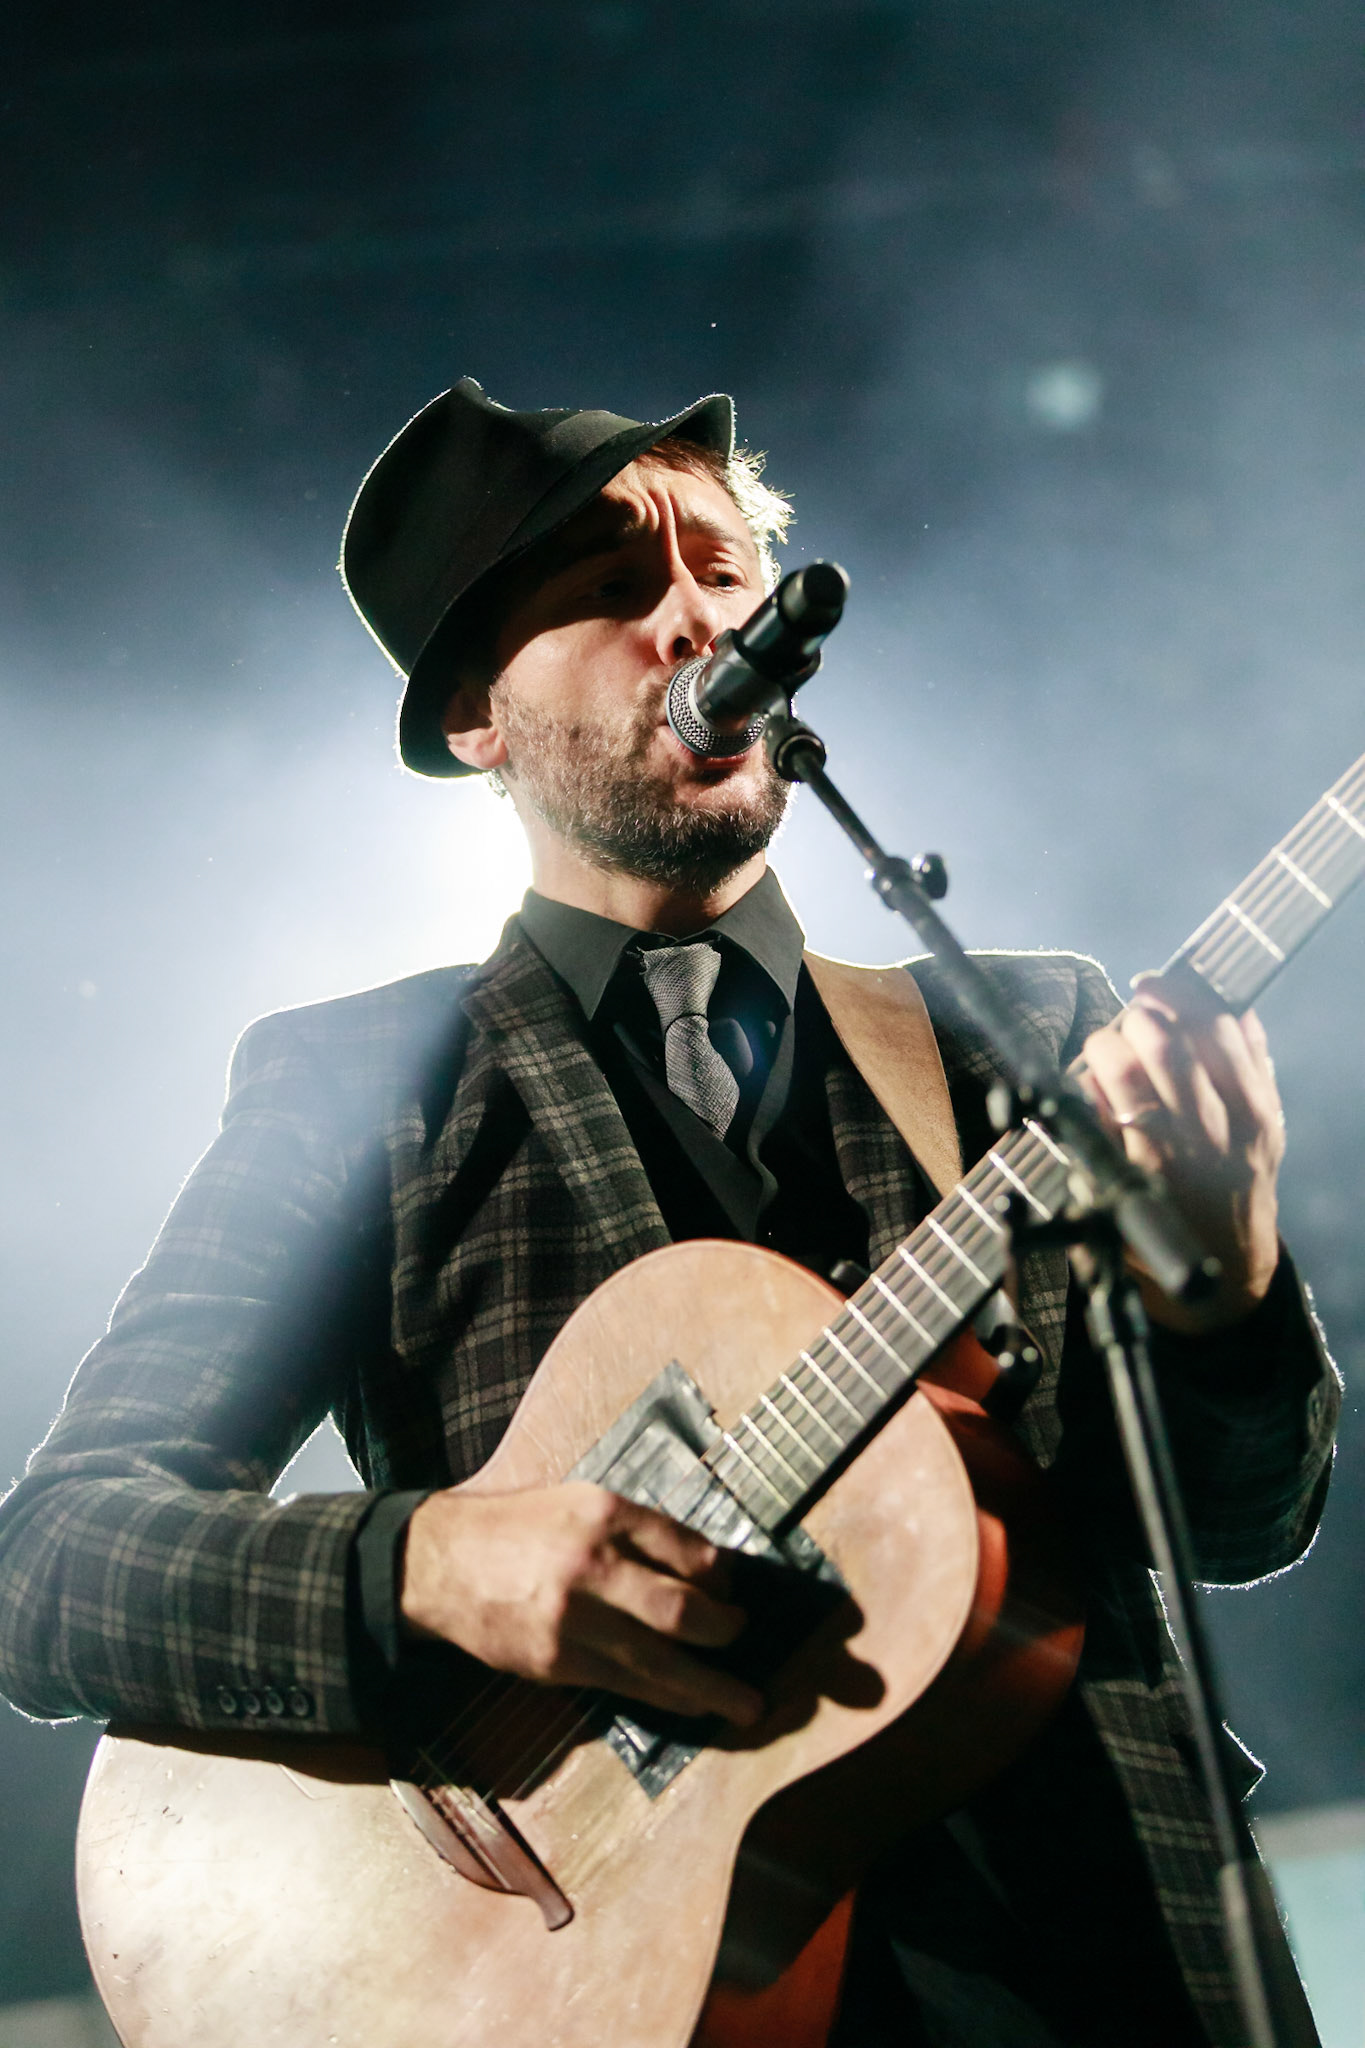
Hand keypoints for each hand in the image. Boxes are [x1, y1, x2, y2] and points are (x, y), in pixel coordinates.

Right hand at [400, 1480, 761, 1725]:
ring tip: (747, 1704)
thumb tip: (706, 1568)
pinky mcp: (556, 1662)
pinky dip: (665, 1695)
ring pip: (657, 1660)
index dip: (721, 1575)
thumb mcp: (581, 1502)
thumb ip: (638, 1530)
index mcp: (604, 1514)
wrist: (444, 1563)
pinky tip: (693, 1702)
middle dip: (724, 1629)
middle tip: (743, 1634)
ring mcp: (572, 1620)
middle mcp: (591, 1565)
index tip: (731, 1588)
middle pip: (680, 1608)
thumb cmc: (522, 1528)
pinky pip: (624, 1684)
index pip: (687, 1549)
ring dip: (711, 1686)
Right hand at [1077, 970, 1284, 1331]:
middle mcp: (1205, 1134)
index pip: (1120, 1071)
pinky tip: (1196, 1003)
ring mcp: (1247, 1119)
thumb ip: (1089, 1135)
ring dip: (1177, 999)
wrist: (1231, 1269)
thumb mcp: (1103, 1199)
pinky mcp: (1271, 1110)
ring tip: (1152, 993)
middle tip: (1124, 1026)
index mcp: (1154, 1159)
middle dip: (1133, 1019)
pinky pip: (1252, 1042)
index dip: (1099, 1047)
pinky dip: (1223, 1012)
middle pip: (1165, 1041)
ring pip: (1213, 1029)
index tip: (1094, 1053)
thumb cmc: (1153, 1237)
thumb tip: (1088, 1074)